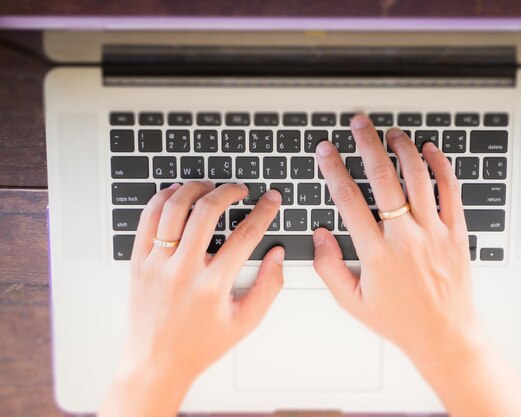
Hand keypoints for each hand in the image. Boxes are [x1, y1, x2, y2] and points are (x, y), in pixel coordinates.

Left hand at [99, 182, 284, 416]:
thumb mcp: (245, 322)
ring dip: (194, 189)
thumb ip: (269, 287)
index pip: (245, 235)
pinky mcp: (139, 263)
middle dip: (228, 191)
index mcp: (212, 286)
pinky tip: (176, 194)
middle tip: (239, 189)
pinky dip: (162, 200)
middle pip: (207, 212)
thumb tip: (277, 255)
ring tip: (208, 187)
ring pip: (173, 209)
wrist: (157, 363)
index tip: (271, 199)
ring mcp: (157, 265)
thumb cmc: (200, 345)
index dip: (263, 212)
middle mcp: (182, 271)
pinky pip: (147, 220)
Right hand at [314, 114, 478, 373]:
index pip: (348, 199)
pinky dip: (440, 166)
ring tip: (391, 132)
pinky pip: (450, 190)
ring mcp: (434, 232)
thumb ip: (329, 267)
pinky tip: (430, 151)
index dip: (334, 169)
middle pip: (383, 178)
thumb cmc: (399, 321)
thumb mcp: (352, 302)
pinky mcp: (455, 233)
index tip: (326, 151)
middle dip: (367, 144)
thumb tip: (320, 234)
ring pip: (418, 177)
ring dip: (403, 148)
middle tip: (359, 124)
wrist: (444, 335)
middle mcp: (405, 237)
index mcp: (376, 253)